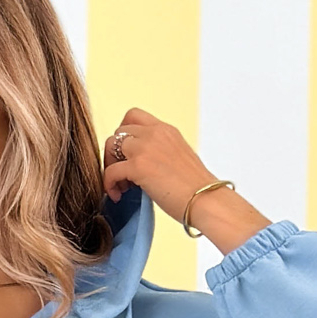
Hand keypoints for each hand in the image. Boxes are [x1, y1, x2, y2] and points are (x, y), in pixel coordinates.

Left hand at [102, 108, 271, 252]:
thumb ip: (160, 154)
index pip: (133, 117)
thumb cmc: (197, 189)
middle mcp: (155, 133)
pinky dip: (109, 184)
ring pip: (110, 145)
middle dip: (115, 153)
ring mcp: (145, 148)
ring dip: (110, 166)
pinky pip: (111, 170)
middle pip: (118, 131)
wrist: (207, 200)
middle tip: (123, 175)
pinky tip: (117, 195)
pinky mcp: (138, 166)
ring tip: (122, 186)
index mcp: (166, 130)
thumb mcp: (179, 159)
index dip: (124, 135)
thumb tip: (144, 167)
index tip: (128, 156)